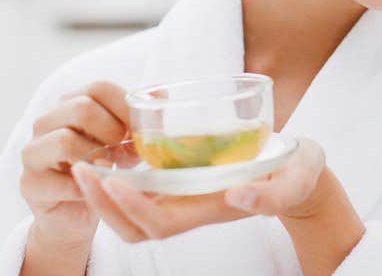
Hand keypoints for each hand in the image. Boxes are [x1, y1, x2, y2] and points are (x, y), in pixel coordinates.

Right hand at [20, 81, 130, 248]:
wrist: (75, 214)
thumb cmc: (102, 168)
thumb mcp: (125, 142)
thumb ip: (139, 120)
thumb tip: (161, 95)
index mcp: (70, 104)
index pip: (98, 88)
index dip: (125, 105)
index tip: (141, 128)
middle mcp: (46, 122)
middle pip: (81, 108)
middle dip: (112, 130)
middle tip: (126, 150)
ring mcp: (33, 152)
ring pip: (64, 140)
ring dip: (97, 157)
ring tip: (111, 168)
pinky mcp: (30, 183)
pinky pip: (60, 180)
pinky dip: (86, 186)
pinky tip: (96, 188)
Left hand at [70, 137, 328, 241]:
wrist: (302, 173)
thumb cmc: (300, 173)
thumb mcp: (297, 179)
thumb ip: (272, 193)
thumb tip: (235, 195)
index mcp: (213, 209)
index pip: (160, 223)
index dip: (131, 208)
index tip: (111, 180)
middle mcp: (193, 209)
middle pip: (135, 226)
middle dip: (102, 204)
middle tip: (79, 169)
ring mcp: (187, 199)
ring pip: (133, 213)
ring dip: (103, 195)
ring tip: (83, 164)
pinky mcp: (187, 183)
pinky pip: (144, 191)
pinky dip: (119, 180)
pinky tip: (109, 154)